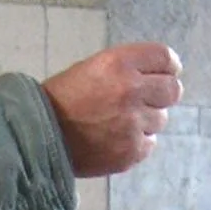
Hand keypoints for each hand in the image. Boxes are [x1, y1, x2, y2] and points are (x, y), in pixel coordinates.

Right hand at [41, 41, 182, 177]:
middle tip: (145, 100)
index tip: (167, 72)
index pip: (165, 58)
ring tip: (118, 123)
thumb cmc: (63, 99)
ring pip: (160, 119)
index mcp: (119, 63)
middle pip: (173, 90)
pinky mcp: (131, 151)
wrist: (38, 137)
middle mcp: (130, 90)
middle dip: (162, 94)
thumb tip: (160, 76)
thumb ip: (127, 69)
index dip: (169, 66)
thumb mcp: (92, 68)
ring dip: (145, 120)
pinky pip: (149, 143)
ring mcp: (133, 124)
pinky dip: (136, 142)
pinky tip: (115, 139)